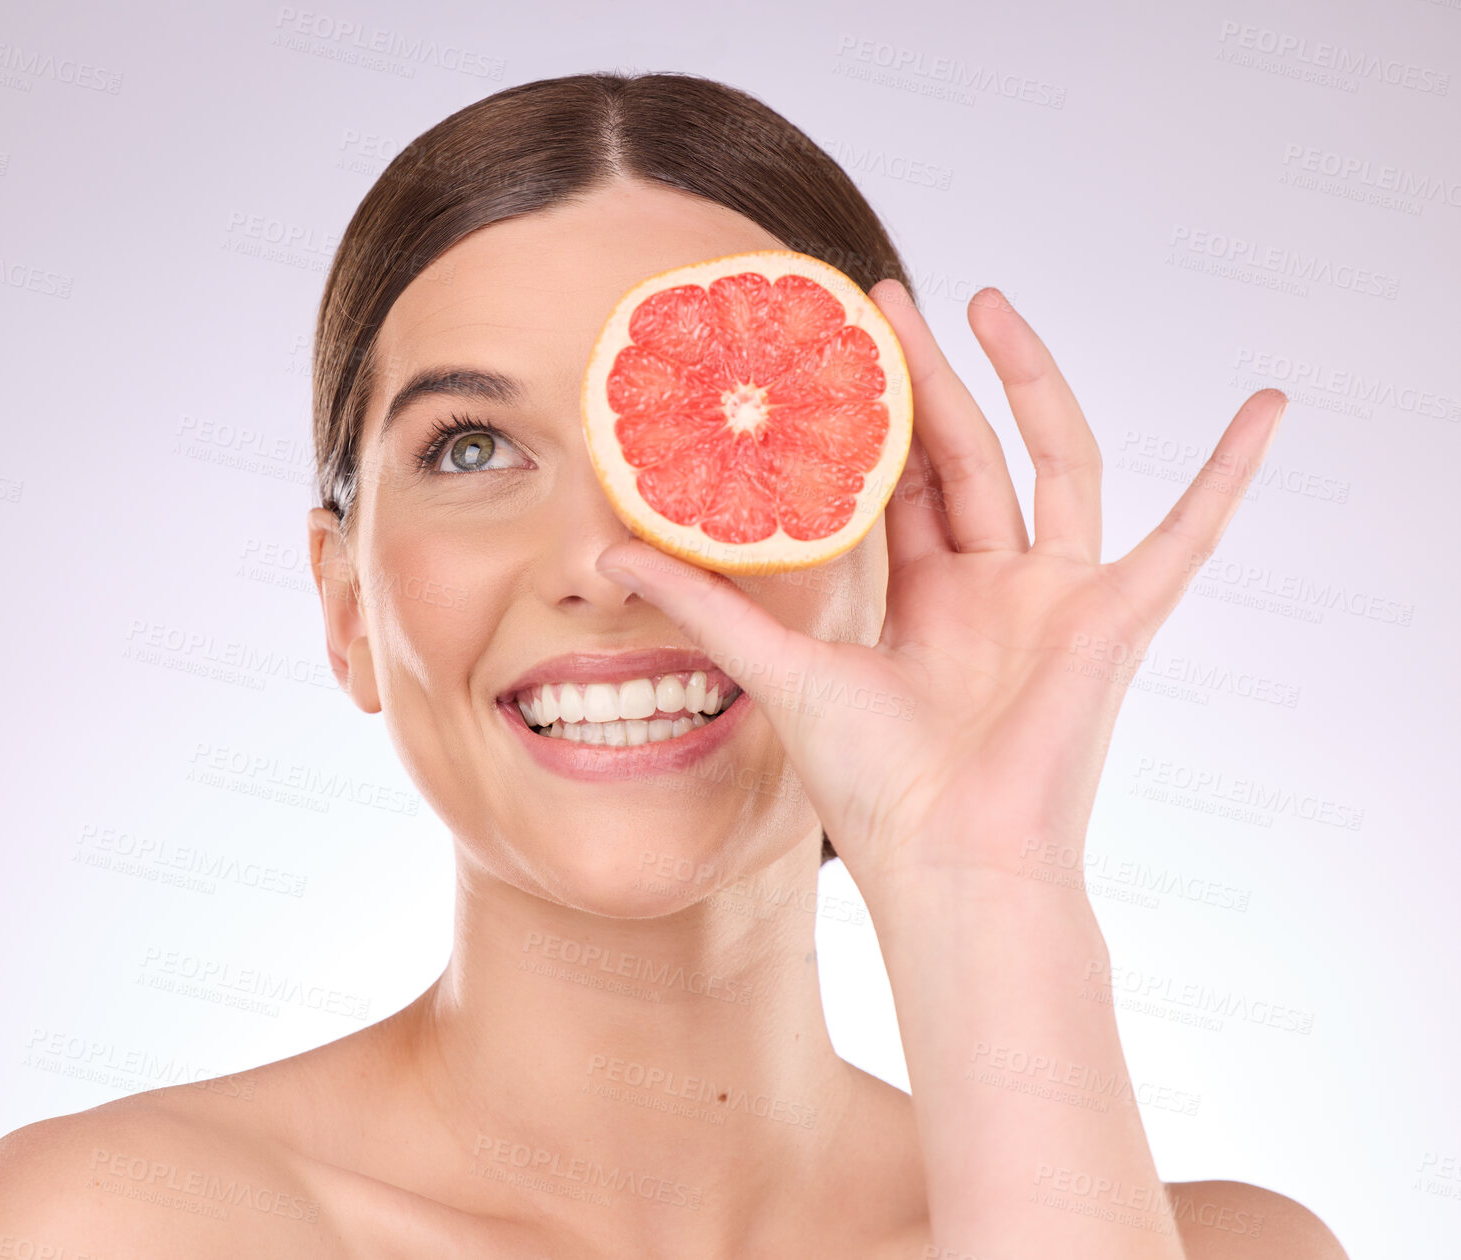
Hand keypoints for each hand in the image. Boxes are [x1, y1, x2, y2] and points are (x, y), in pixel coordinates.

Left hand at [594, 281, 1286, 896]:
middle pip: (964, 452)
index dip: (869, 416)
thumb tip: (601, 552)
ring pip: (1054, 459)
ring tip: (992, 304)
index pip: (896, 483)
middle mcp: (992, 588)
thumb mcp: (781, 669)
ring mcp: (1058, 596)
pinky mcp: (1117, 615)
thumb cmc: (876, 789)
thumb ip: (704, 605)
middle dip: (929, 374)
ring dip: (1032, 380)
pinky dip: (1234, 473)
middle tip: (883, 296)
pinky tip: (1271, 407)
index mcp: (923, 600)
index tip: (834, 349)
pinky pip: (1191, 532)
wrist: (952, 864)